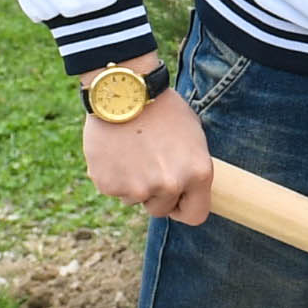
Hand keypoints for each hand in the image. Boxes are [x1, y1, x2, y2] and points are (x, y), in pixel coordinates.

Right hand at [84, 89, 213, 222]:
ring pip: (135, 199)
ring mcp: (138, 188)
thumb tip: (188, 190)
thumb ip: (190, 167)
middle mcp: (170, 185)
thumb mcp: (192, 137)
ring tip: (132, 152)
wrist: (125, 92)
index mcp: (198, 173)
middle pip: (161, 210)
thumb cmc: (162, 109)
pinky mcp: (110, 185)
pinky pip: (113, 189)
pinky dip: (113, 176)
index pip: (196, 215)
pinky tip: (115, 152)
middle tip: (148, 165)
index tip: (176, 200)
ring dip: (133, 183)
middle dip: (155, 194)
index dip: (184, 208)